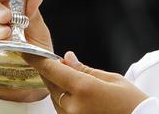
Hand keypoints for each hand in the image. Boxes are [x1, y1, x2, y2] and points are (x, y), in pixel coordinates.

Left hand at [26, 51, 148, 113]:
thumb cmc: (131, 101)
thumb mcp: (111, 79)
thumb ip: (84, 69)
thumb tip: (66, 57)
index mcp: (84, 89)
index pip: (53, 70)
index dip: (37, 60)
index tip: (27, 52)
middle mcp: (73, 106)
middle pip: (51, 84)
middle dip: (53, 72)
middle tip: (60, 63)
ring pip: (55, 97)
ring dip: (59, 87)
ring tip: (78, 83)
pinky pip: (61, 109)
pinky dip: (64, 100)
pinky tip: (77, 95)